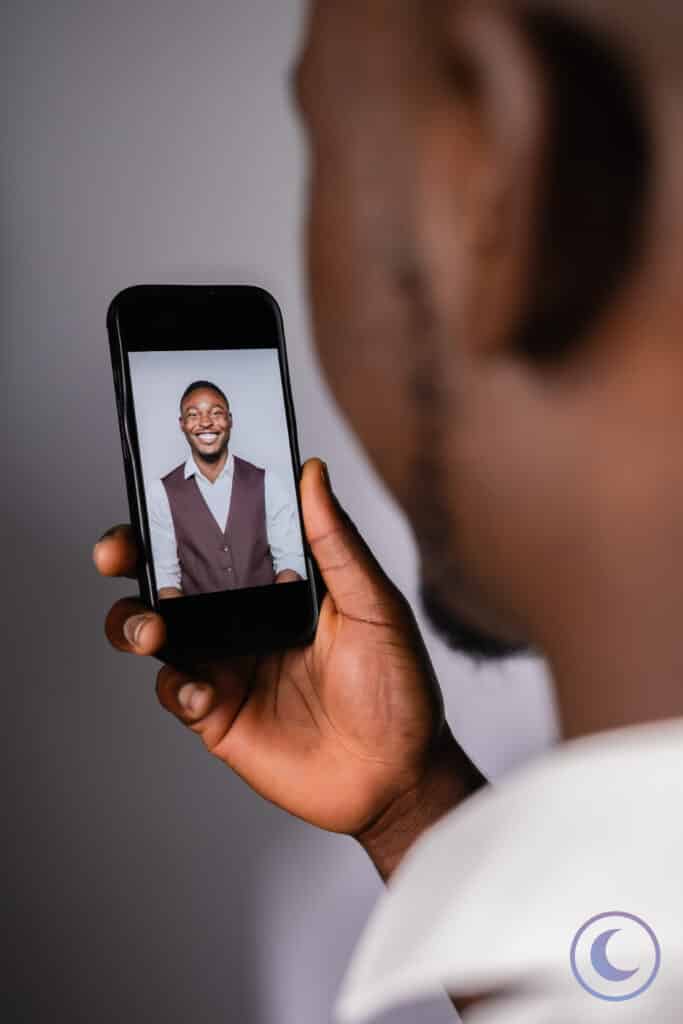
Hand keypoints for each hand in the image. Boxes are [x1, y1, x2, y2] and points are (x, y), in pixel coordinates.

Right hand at [94, 459, 482, 874]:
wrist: (397, 776)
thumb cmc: (397, 685)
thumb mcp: (374, 606)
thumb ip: (336, 543)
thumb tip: (312, 472)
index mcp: (277, 579)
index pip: (219, 531)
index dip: (181, 509)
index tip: (157, 485)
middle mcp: (243, 615)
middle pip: (169, 575)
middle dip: (131, 556)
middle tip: (118, 553)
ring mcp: (226, 663)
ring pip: (154, 630)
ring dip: (135, 622)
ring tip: (154, 631)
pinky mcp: (216, 714)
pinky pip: (173, 691)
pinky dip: (174, 687)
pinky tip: (201, 694)